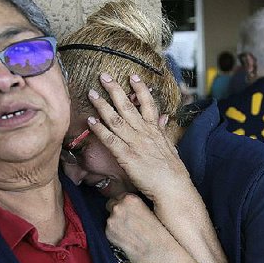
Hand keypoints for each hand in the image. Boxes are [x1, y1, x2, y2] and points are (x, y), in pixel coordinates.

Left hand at [86, 73, 190, 201]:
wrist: (172, 187)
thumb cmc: (172, 170)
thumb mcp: (170, 145)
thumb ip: (163, 130)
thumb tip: (163, 117)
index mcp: (155, 129)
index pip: (148, 103)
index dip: (139, 88)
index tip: (132, 75)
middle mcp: (144, 133)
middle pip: (127, 106)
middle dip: (115, 90)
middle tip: (104, 77)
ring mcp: (135, 143)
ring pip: (116, 120)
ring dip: (102, 105)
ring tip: (92, 94)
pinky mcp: (126, 157)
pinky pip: (110, 140)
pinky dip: (99, 129)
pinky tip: (90, 121)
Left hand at [105, 193, 170, 262]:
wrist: (156, 250)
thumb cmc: (157, 232)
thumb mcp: (150, 209)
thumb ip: (136, 205)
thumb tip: (128, 206)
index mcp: (130, 199)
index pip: (120, 196)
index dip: (125, 204)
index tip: (130, 211)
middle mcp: (119, 207)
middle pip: (112, 205)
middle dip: (119, 212)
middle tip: (130, 222)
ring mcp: (112, 220)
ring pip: (111, 218)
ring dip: (117, 223)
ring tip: (131, 232)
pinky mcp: (108, 232)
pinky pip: (109, 230)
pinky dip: (115, 234)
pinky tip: (127, 238)